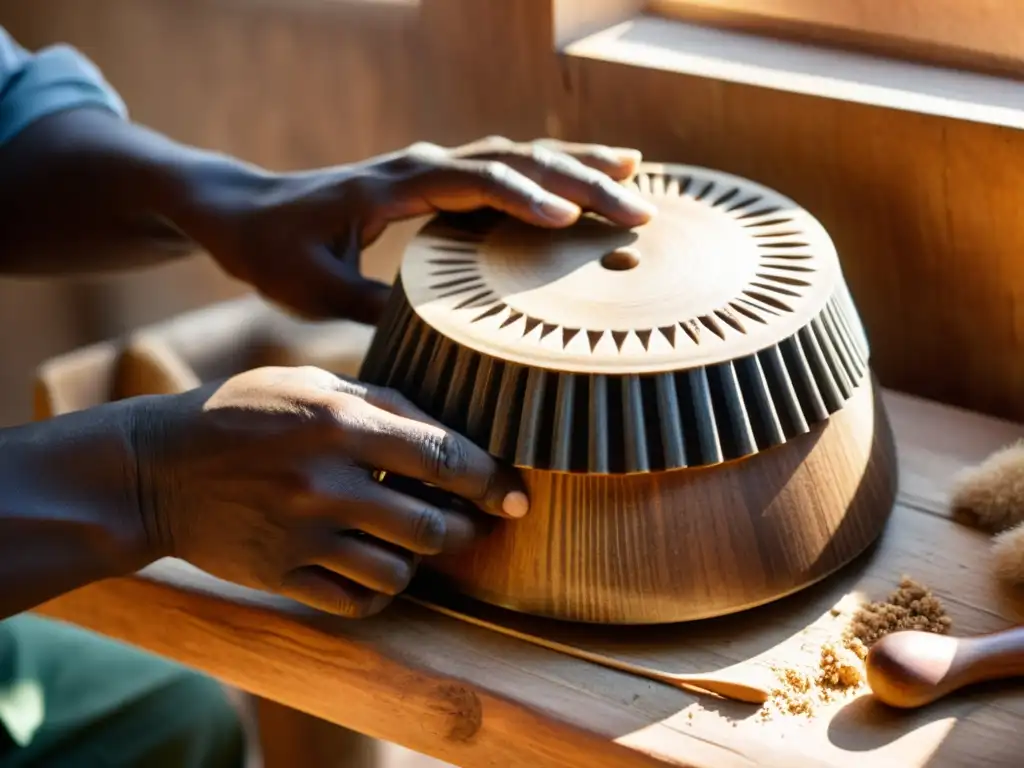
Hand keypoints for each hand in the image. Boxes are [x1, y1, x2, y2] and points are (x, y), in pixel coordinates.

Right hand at [131, 365, 526, 617]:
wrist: (155, 470)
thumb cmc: (241, 413)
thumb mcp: (308, 384)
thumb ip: (380, 402)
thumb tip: (447, 430)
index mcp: (340, 425)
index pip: (443, 458)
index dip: (491, 480)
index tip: (517, 496)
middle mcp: (328, 484)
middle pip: (431, 527)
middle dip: (465, 529)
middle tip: (470, 525)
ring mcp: (303, 536)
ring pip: (398, 574)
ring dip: (418, 563)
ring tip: (413, 545)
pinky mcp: (280, 576)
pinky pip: (354, 602)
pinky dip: (377, 594)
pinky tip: (374, 572)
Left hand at [178, 136, 654, 322]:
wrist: (246, 212)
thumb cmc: (274, 252)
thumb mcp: (312, 291)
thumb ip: (369, 308)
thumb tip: (434, 337)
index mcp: (392, 187)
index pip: (473, 183)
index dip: (524, 197)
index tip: (569, 220)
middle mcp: (421, 166)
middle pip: (513, 160)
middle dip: (579, 181)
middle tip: (638, 209)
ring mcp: (433, 169)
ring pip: (517, 155)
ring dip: (577, 166)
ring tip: (637, 178)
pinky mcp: (438, 182)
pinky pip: (505, 169)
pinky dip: (551, 173)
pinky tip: (586, 183)